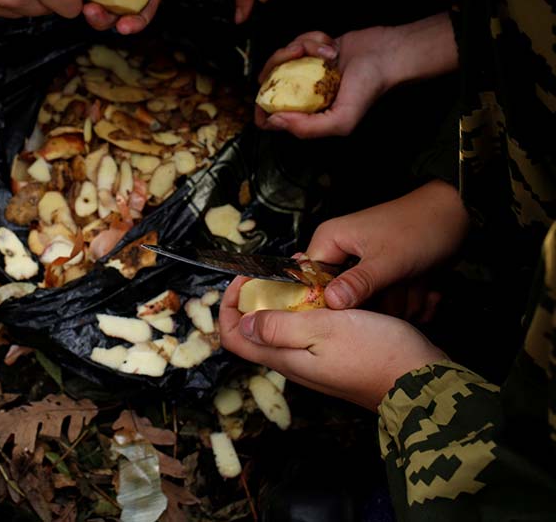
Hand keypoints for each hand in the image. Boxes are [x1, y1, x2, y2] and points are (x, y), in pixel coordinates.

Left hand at [218, 276, 446, 409]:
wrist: (424, 382)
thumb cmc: (377, 354)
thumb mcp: (322, 330)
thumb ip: (279, 326)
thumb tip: (243, 324)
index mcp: (284, 358)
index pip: (232, 338)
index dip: (228, 307)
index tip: (246, 280)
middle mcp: (295, 363)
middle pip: (256, 330)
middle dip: (259, 297)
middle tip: (278, 272)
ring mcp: (317, 362)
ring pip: (286, 327)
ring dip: (287, 299)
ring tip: (305, 275)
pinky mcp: (338, 357)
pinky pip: (312, 330)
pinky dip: (312, 307)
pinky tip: (329, 292)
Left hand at [254, 27, 395, 137]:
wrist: (388, 53)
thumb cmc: (369, 88)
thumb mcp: (341, 120)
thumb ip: (307, 128)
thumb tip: (273, 120)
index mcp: (306, 114)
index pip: (269, 119)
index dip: (261, 109)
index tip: (266, 93)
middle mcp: (302, 94)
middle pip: (268, 81)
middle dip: (279, 62)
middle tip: (299, 54)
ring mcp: (305, 71)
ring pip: (282, 57)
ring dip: (302, 46)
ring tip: (327, 50)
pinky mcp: (311, 50)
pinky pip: (297, 41)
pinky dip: (312, 38)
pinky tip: (331, 44)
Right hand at [305, 181, 468, 308]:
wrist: (458, 216)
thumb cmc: (421, 226)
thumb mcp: (388, 259)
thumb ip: (358, 283)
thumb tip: (331, 302)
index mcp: (331, 241)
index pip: (310, 281)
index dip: (329, 300)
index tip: (354, 308)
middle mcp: (343, 254)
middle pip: (345, 299)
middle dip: (379, 302)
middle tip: (398, 287)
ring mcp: (366, 267)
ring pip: (373, 305)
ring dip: (401, 301)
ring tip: (416, 282)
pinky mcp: (386, 277)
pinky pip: (392, 303)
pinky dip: (413, 300)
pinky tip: (425, 286)